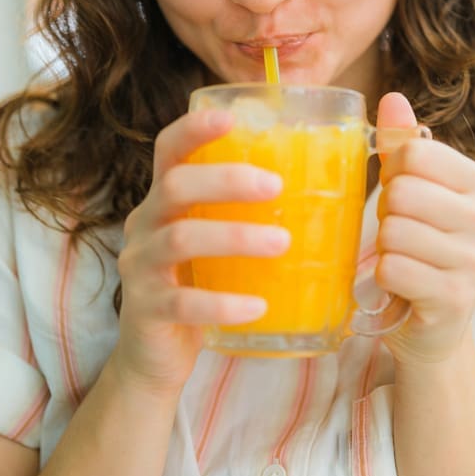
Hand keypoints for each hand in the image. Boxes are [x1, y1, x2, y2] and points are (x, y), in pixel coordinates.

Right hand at [108, 109, 288, 394]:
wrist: (156, 356)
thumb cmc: (203, 285)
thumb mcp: (217, 242)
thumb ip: (250, 215)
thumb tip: (333, 187)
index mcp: (165, 199)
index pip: (170, 149)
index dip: (195, 128)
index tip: (230, 119)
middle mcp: (145, 224)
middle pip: (175, 186)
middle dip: (226, 180)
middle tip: (277, 186)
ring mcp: (141, 267)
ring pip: (181, 240)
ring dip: (235, 237)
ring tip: (282, 242)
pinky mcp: (146, 310)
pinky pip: (184, 303)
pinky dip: (224, 303)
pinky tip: (259, 305)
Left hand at [373, 93, 474, 366]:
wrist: (431, 327)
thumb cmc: (420, 250)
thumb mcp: (413, 192)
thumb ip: (402, 145)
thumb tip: (392, 98)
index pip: (415, 154)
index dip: (394, 177)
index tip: (405, 203)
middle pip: (403, 193)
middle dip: (387, 216)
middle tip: (401, 236)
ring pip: (394, 232)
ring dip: (384, 249)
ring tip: (403, 260)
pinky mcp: (455, 298)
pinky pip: (392, 269)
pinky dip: (383, 277)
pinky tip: (401, 285)